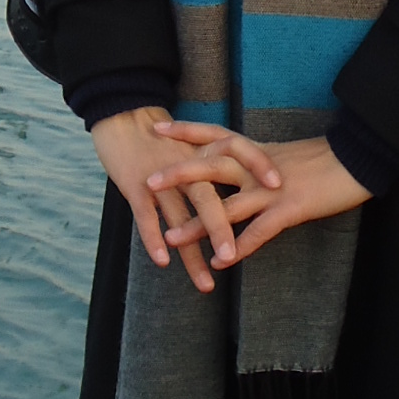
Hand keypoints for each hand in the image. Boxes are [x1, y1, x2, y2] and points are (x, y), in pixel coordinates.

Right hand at [89, 107, 273, 295]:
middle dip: (221, 229)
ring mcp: (159, 176)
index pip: (236, 153)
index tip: (278, 187)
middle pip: (207, 198)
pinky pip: (145, 216)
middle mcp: (183, 164)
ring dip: (191, 252)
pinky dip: (154, 239)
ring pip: (179, 217)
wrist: (121, 115)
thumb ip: (213, 165)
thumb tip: (244, 184)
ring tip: (206, 283)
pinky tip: (164, 261)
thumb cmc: (158, 134)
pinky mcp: (134, 185)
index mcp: (200, 151)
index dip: (258, 167)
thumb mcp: (192, 144)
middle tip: (234, 257)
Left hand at [145, 122, 369, 267]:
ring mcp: (273, 188)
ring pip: (229, 204)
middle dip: (180, 174)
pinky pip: (259, 230)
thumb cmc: (322, 159)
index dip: (186, 131)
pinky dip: (239, 246)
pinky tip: (222, 262)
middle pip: (212, 165)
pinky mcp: (291, 209)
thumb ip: (257, 162)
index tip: (157, 128)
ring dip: (199, 224)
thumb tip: (239, 167)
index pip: (215, 134)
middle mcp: (258, 166)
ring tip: (172, 238)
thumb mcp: (283, 155)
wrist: (358, 160)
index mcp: (256, 150)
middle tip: (148, 181)